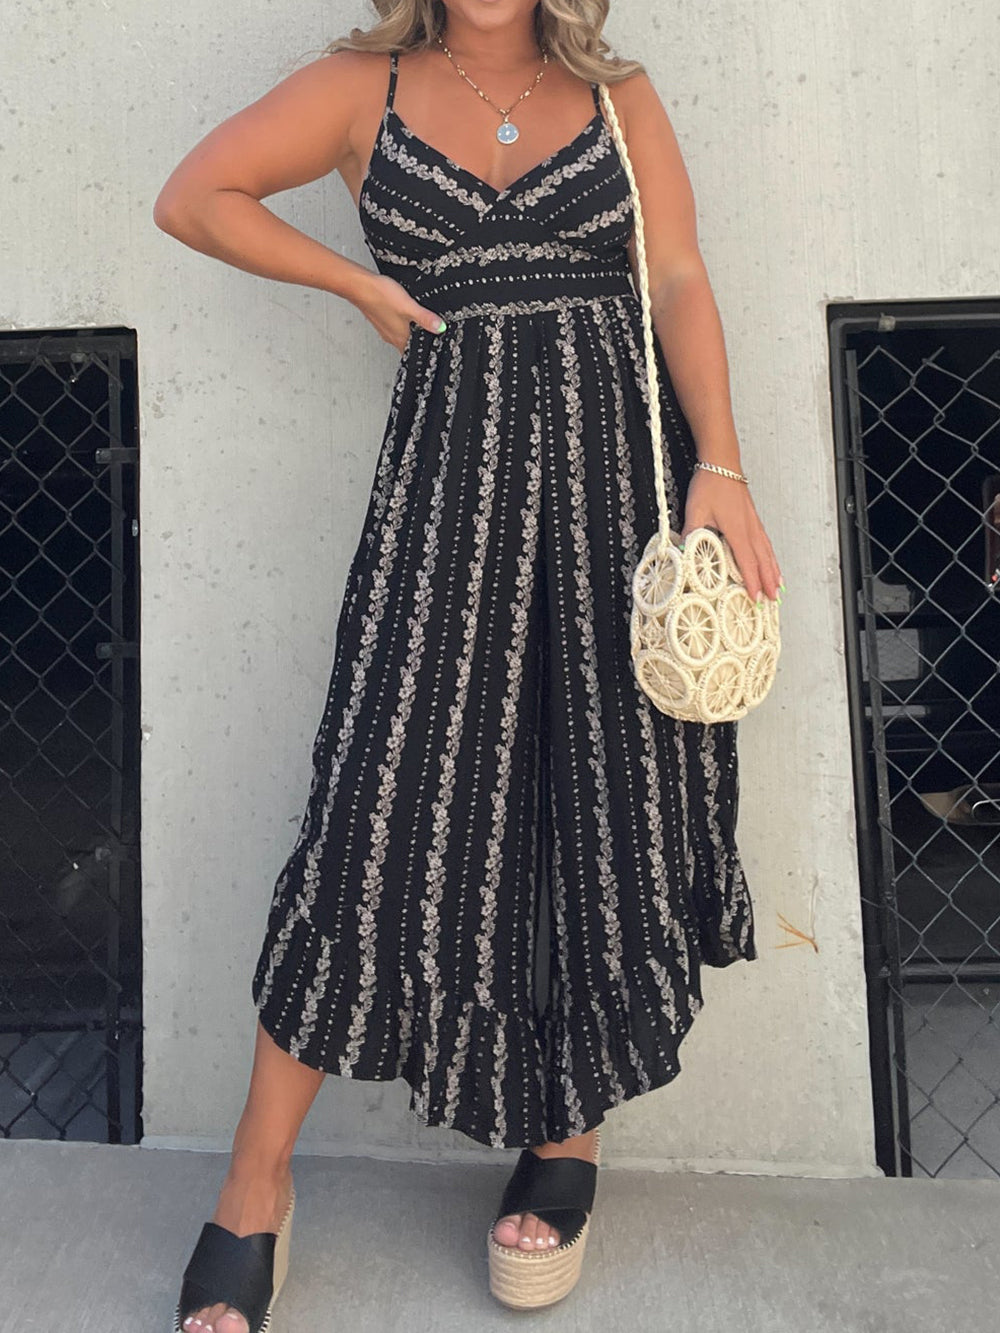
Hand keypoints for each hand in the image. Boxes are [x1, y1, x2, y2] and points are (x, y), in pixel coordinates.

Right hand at [352, 272, 447, 352]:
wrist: (360, 286)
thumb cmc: (380, 295)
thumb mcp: (409, 306)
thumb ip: (426, 318)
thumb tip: (440, 328)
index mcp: (400, 337)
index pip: (415, 354)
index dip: (425, 352)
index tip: (432, 348)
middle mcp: (391, 336)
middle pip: (407, 346)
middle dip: (418, 342)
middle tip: (427, 337)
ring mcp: (384, 329)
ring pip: (399, 336)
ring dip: (408, 333)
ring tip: (415, 326)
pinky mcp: (379, 320)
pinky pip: (392, 327)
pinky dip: (398, 324)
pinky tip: (400, 315)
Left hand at [679, 467, 782, 603]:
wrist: (722, 462)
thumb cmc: (711, 483)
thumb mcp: (695, 510)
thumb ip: (691, 533)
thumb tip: (684, 553)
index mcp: (736, 529)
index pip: (746, 561)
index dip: (751, 581)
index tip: (755, 597)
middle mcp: (749, 528)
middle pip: (762, 560)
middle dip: (767, 582)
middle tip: (772, 601)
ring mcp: (754, 523)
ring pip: (767, 552)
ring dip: (773, 571)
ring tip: (778, 587)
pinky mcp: (753, 519)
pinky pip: (766, 542)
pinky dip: (772, 555)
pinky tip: (772, 561)